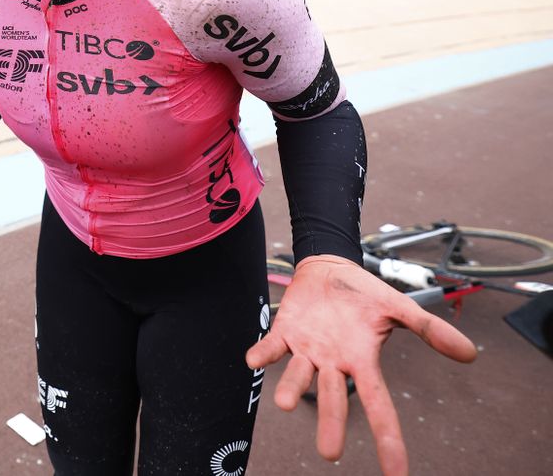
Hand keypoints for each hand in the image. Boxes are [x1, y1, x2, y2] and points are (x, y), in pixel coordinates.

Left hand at [246, 255, 476, 475]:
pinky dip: (263, 353)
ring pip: (299, 375)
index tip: (397, 474)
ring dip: (292, 388)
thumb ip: (430, 331)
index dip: (388, 438)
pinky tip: (253, 360)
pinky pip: (271, 345)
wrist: (329, 269)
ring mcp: (306, 349)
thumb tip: (471, 353)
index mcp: (362, 362)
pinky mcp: (284, 331)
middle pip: (333, 398)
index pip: (378, 405)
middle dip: (330, 424)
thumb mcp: (399, 309)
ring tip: (286, 404)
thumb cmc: (364, 295)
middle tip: (329, 453)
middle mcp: (333, 362)